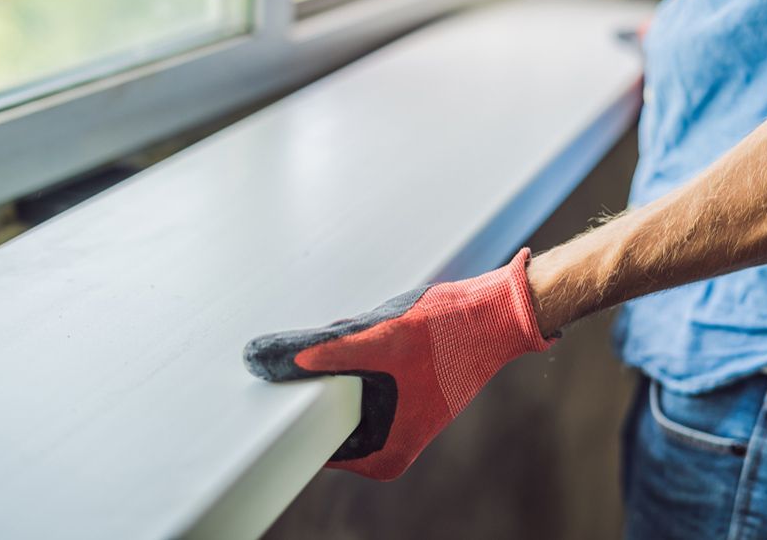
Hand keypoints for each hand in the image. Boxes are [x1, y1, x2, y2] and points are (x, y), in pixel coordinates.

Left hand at [243, 248, 552, 480]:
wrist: (501, 312)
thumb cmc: (451, 332)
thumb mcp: (376, 340)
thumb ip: (318, 352)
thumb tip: (265, 359)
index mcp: (382, 453)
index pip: (310, 434)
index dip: (286, 399)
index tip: (264, 373)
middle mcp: (388, 444)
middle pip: (322, 411)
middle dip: (313, 376)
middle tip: (309, 348)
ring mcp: (395, 418)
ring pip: (339, 389)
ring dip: (334, 361)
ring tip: (357, 338)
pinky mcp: (401, 392)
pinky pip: (359, 376)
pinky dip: (353, 354)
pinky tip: (368, 335)